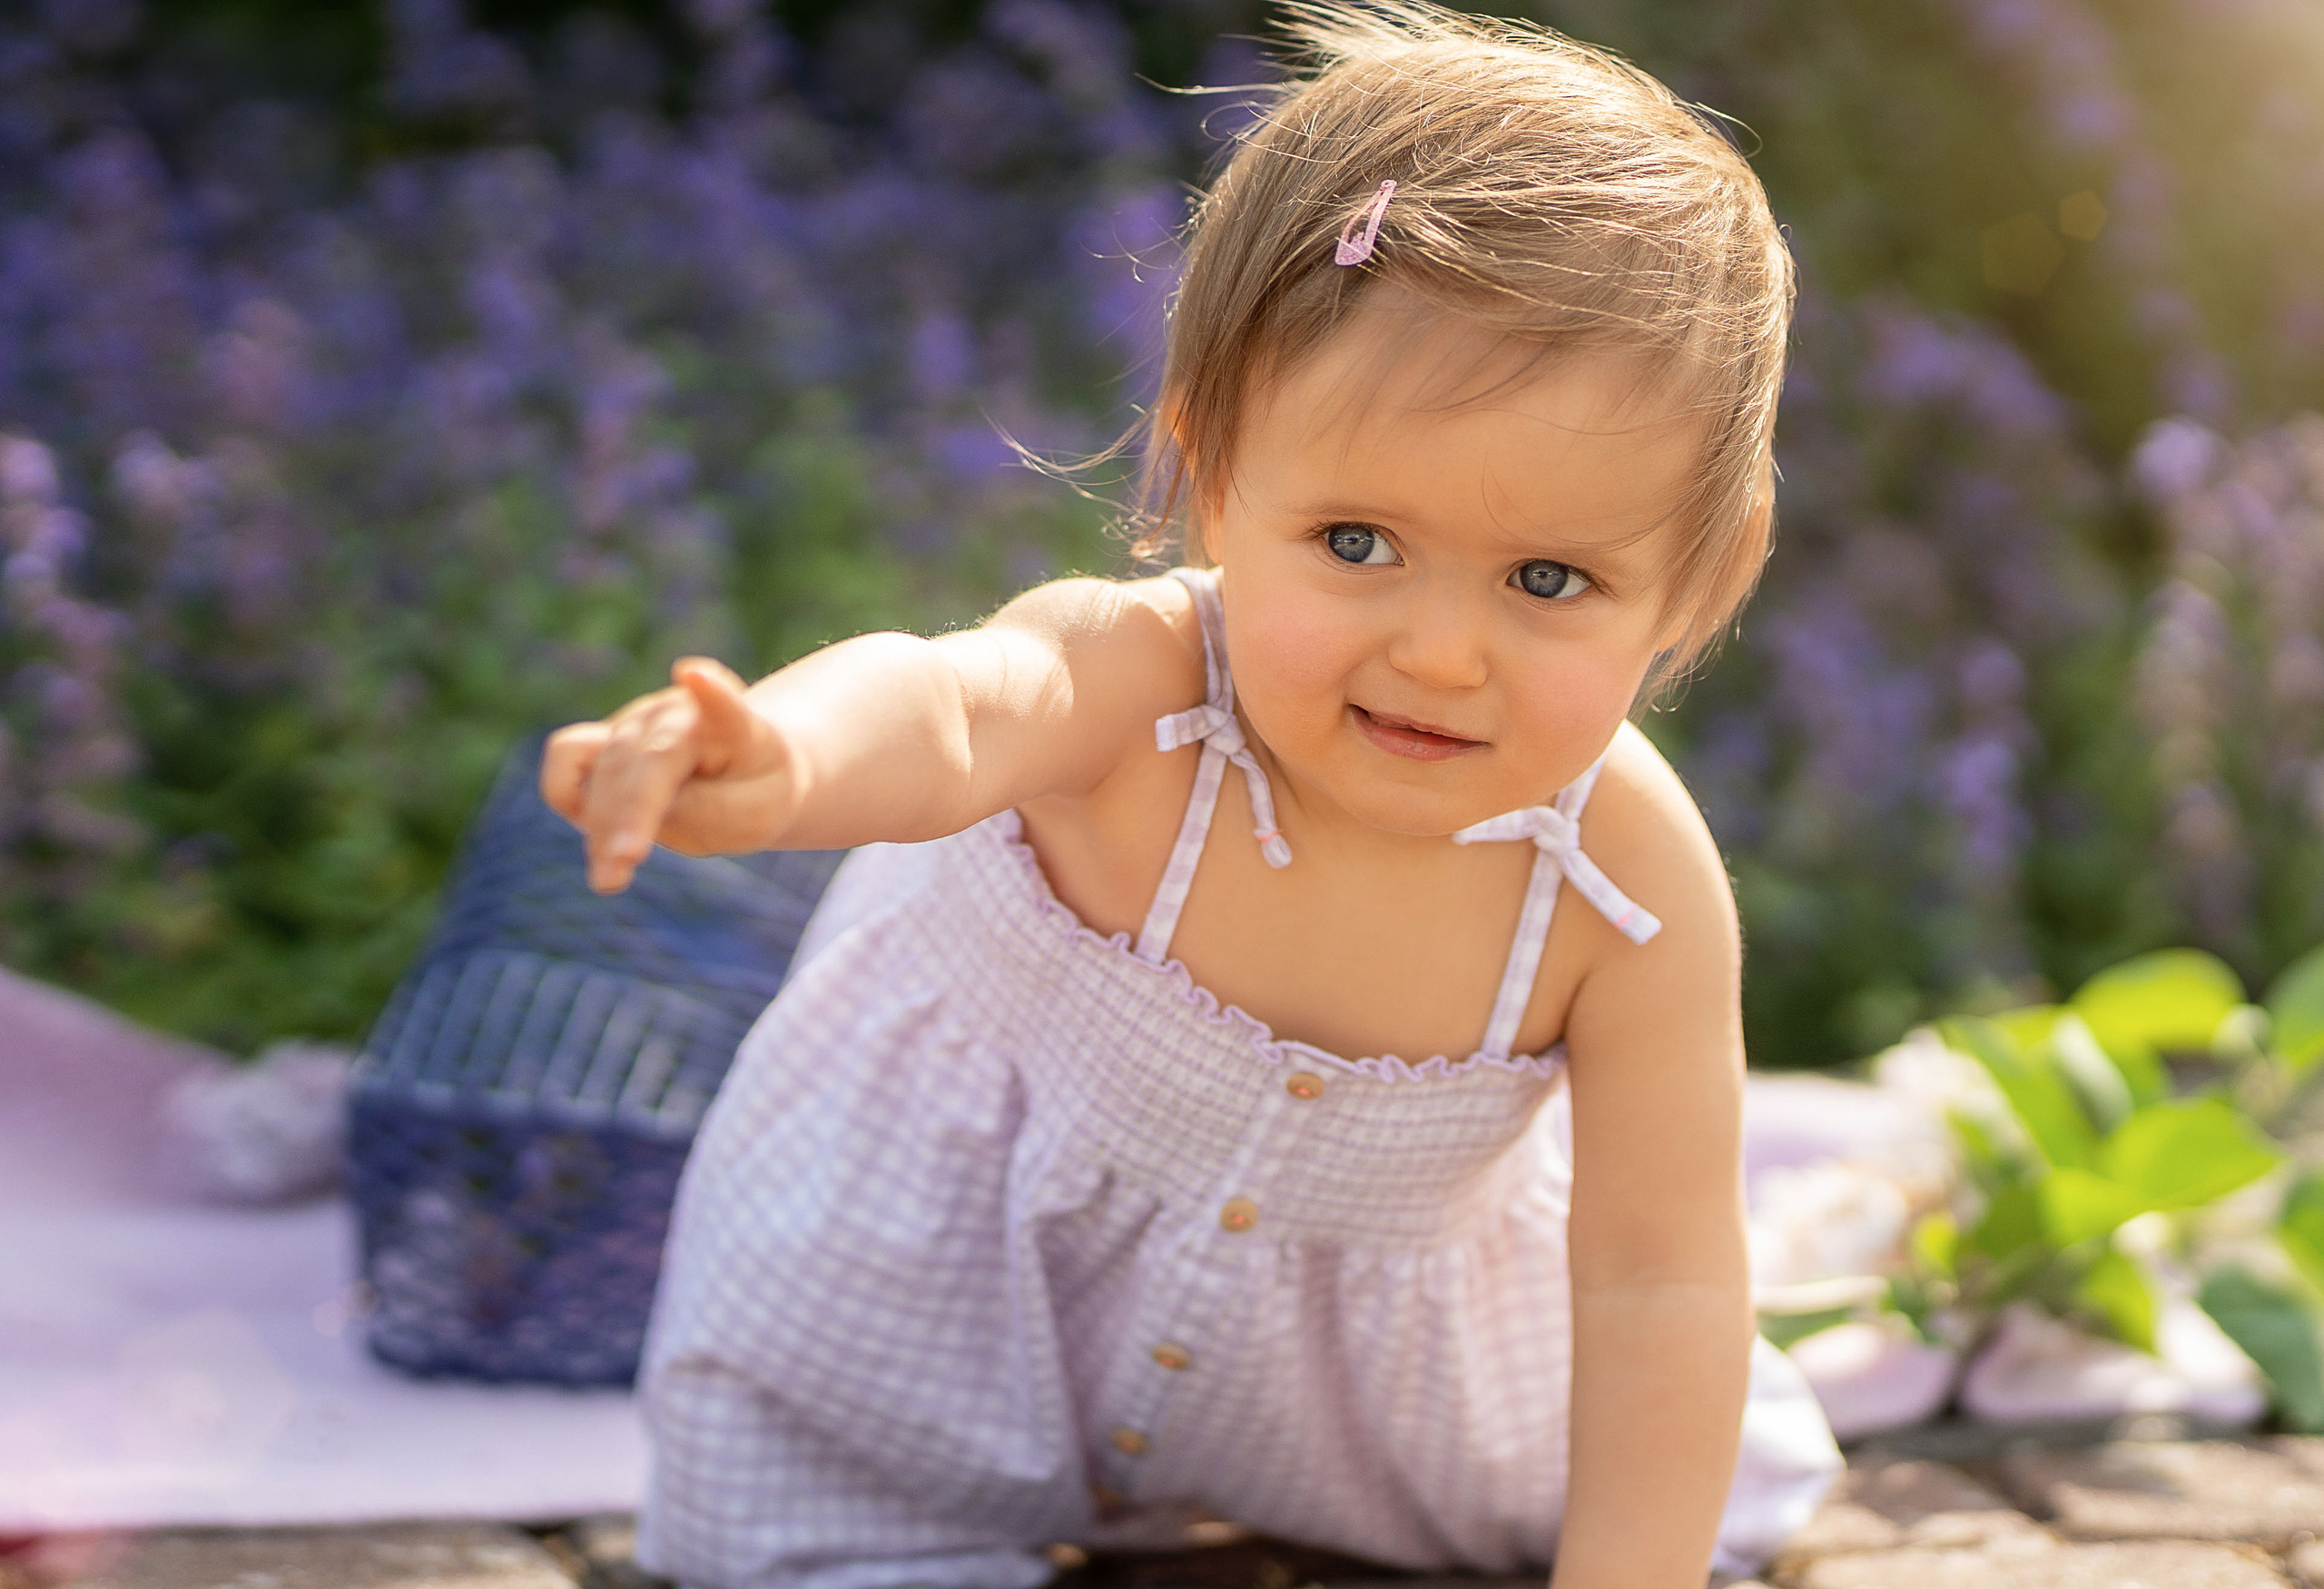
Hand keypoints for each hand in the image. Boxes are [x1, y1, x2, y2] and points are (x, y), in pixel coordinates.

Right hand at [540, 657, 796, 893]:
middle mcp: (675, 713)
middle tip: (624, 863)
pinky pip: (565, 758)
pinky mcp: (602, 741)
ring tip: (610, 879)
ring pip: (603, 770)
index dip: (711, 692)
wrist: (744, 772)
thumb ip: (707, 810)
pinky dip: (568, 796)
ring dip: (600, 826)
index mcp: (732, 725)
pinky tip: (596, 843)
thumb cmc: (756, 791)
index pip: (723, 709)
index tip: (696, 674)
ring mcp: (633, 723)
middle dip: (630, 812)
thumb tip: (639, 810)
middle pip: (646, 760)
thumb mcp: (757, 814)